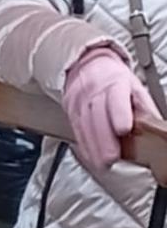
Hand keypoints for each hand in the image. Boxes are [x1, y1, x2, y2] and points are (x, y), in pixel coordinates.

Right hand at [62, 47, 158, 169]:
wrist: (87, 64)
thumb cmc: (114, 78)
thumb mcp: (134, 86)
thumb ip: (145, 108)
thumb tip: (159, 128)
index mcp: (115, 82)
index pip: (115, 98)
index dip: (119, 113)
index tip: (123, 129)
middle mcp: (94, 90)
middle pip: (97, 115)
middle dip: (104, 139)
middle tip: (111, 157)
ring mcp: (80, 99)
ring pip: (84, 124)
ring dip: (93, 146)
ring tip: (102, 163)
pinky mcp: (70, 108)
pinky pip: (76, 128)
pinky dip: (83, 145)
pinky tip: (90, 156)